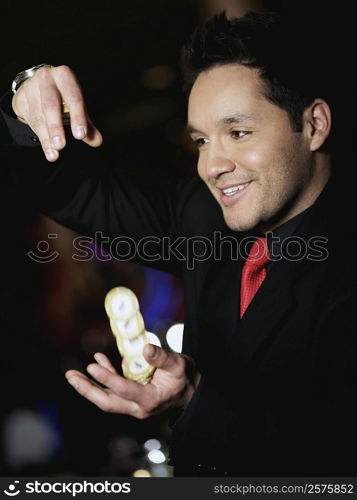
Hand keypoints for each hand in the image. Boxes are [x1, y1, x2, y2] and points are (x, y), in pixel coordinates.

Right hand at [12, 65, 102, 161]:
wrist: (36, 88)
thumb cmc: (62, 97)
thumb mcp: (76, 107)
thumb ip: (87, 125)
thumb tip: (97, 141)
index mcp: (65, 76)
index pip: (73, 97)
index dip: (77, 117)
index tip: (81, 135)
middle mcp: (47, 78)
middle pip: (51, 104)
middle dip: (56, 127)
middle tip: (61, 146)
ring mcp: (31, 87)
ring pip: (39, 116)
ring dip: (47, 137)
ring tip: (55, 154)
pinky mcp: (21, 98)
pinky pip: (31, 120)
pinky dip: (42, 138)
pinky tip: (49, 150)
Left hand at [65, 344, 200, 418]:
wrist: (188, 391)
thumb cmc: (184, 378)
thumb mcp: (178, 365)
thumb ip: (162, 358)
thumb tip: (146, 349)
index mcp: (150, 399)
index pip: (124, 390)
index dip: (107, 378)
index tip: (92, 367)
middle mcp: (139, 407)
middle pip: (107, 402)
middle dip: (87, 390)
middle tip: (71, 377)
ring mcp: (134, 404)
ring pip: (107, 398)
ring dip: (89, 387)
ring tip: (72, 375)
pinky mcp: (132, 398)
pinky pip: (114, 390)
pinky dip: (105, 376)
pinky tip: (99, 361)